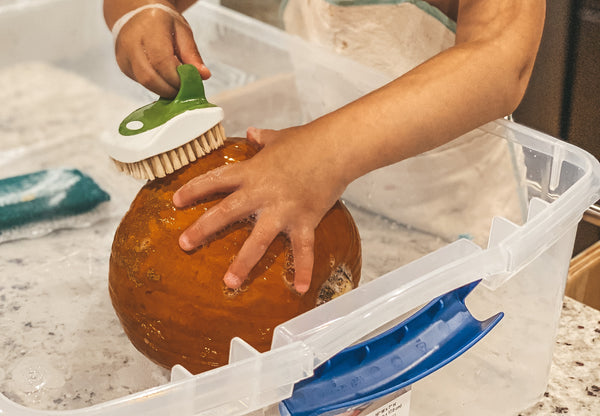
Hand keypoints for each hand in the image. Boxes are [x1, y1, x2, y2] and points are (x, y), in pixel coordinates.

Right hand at [114, 6, 210, 97]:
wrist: (138, 15)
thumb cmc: (162, 21)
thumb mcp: (182, 31)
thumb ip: (192, 54)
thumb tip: (203, 75)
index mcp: (150, 28)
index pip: (162, 61)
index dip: (176, 78)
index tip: (188, 84)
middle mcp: (132, 41)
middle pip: (149, 77)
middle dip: (170, 89)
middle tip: (183, 90)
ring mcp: (124, 55)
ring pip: (144, 83)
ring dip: (163, 90)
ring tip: (176, 86)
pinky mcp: (123, 65)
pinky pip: (141, 82)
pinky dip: (156, 86)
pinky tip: (165, 80)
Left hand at [172, 126, 347, 293]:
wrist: (335, 147)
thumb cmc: (308, 140)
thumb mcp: (279, 136)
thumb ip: (263, 138)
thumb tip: (252, 132)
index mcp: (252, 171)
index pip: (215, 179)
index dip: (194, 189)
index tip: (176, 201)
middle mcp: (262, 193)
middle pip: (226, 212)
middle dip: (203, 228)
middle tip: (184, 244)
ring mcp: (283, 209)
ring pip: (258, 239)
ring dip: (243, 262)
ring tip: (229, 282)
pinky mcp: (305, 220)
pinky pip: (303, 249)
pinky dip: (303, 269)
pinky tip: (299, 288)